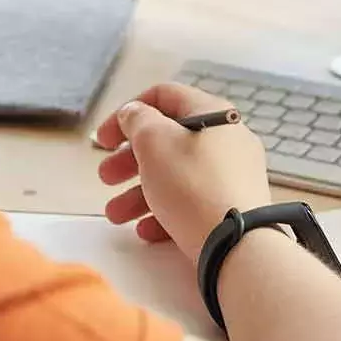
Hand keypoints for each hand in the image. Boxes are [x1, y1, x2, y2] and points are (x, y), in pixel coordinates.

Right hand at [94, 83, 274, 260]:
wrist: (237, 243)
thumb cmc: (192, 184)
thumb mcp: (154, 142)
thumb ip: (137, 120)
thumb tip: (135, 113)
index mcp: (211, 113)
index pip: (163, 96)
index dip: (126, 114)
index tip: (103, 140)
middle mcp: (227, 139)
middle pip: (167, 141)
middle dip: (129, 160)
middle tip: (105, 177)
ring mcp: (233, 175)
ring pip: (176, 176)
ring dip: (139, 193)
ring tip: (116, 215)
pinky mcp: (234, 207)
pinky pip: (193, 202)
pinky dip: (166, 212)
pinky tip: (146, 231)